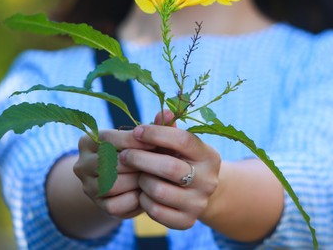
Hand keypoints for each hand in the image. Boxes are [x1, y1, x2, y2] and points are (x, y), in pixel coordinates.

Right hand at [75, 128, 154, 218]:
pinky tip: (147, 192)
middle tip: (159, 164)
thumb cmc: (140, 152)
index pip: (108, 139)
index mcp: (88, 141)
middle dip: (137, 163)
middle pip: (109, 163)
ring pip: (112, 184)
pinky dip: (134, 199)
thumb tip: (168, 112)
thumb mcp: (144, 139)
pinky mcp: (98, 206)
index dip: (133, 141)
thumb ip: (155, 127)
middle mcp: (82, 164)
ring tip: (155, 177)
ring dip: (137, 181)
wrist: (130, 182)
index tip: (154, 143)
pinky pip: (116, 204)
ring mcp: (87, 187)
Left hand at [117, 110, 221, 229]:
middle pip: (170, 167)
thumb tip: (163, 112)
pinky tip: (142, 192)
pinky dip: (144, 201)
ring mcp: (199, 202)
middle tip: (124, 155)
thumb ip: (169, 128)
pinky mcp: (187, 221)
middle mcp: (208, 180)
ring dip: (142, 181)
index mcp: (209, 155)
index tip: (137, 131)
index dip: (156, 134)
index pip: (183, 140)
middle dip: (141, 159)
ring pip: (159, 191)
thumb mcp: (180, 144)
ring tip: (137, 175)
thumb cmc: (182, 160)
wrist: (198, 193)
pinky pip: (156, 211)